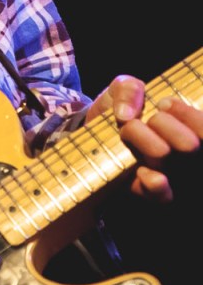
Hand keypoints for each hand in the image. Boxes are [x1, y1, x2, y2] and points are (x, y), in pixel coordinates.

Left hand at [86, 74, 202, 201]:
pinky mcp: (149, 191)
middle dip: (161, 123)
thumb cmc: (121, 108)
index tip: (162, 103)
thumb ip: (129, 89)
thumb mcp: (123, 89)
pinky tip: (141, 171)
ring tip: (127, 130)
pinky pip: (161, 195)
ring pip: (164, 158)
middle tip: (146, 119)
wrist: (95, 131)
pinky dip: (153, 183)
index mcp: (189, 130)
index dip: (188, 115)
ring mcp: (170, 175)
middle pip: (188, 145)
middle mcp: (186, 156)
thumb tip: (125, 115)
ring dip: (141, 138)